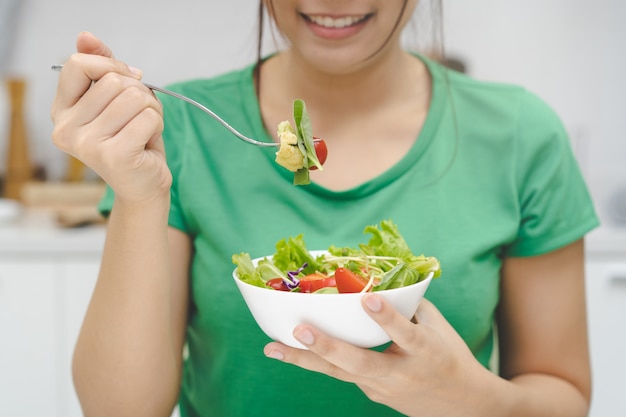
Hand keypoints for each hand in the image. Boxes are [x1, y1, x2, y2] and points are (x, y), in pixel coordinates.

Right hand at [51, 32, 170, 202]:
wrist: (143, 185)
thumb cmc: (131, 139)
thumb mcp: (115, 100)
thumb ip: (101, 68)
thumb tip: (86, 36)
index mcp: (61, 111)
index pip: (78, 64)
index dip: (112, 65)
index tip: (129, 78)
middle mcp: (65, 129)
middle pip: (114, 80)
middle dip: (140, 92)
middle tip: (140, 115)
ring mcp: (87, 144)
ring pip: (135, 97)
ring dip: (152, 109)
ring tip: (145, 128)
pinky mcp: (114, 156)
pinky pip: (149, 117)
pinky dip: (158, 124)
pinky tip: (149, 141)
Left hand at [264, 296, 491, 415]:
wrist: (463, 406)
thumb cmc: (450, 356)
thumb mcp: (439, 326)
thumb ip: (409, 305)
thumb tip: (381, 278)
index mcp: (426, 352)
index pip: (405, 334)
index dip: (386, 318)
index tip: (367, 298)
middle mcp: (401, 373)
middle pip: (360, 363)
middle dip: (327, 347)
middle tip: (300, 331)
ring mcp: (383, 389)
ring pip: (340, 373)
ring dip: (305, 360)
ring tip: (273, 348)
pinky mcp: (372, 395)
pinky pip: (343, 374)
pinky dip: (319, 361)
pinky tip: (291, 349)